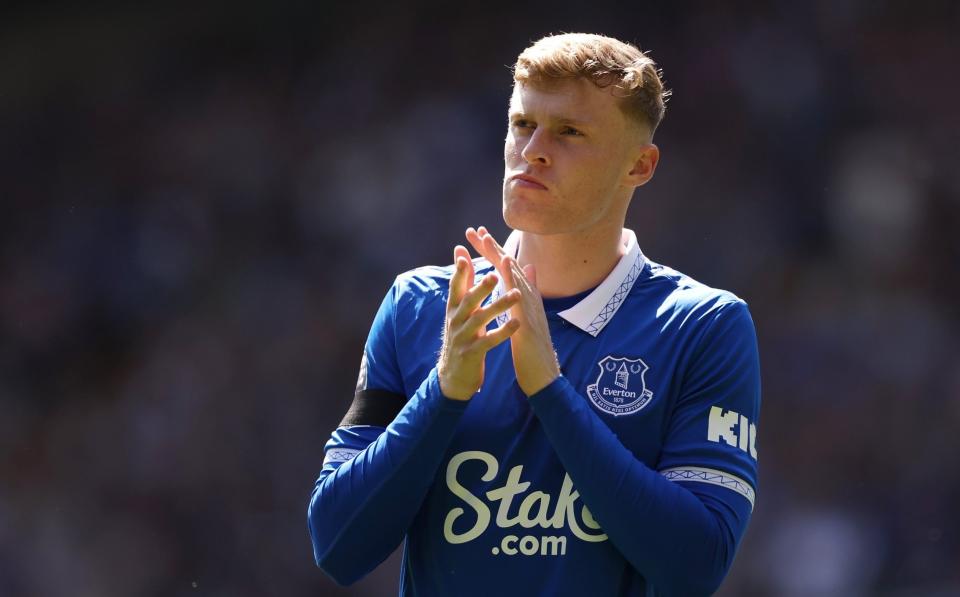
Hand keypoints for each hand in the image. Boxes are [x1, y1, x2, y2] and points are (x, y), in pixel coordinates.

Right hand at [438, 245, 521, 400]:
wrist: (454, 375)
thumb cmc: (462, 336)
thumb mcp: (460, 310)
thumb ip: (463, 282)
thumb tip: (460, 252)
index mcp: (454, 309)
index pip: (455, 286)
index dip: (459, 271)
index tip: (463, 254)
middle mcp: (455, 321)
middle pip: (468, 301)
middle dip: (481, 287)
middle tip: (494, 274)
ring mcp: (462, 338)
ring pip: (480, 319)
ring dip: (498, 306)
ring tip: (516, 296)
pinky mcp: (471, 354)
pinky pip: (488, 341)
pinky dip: (502, 332)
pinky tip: (516, 324)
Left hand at [465, 227, 560, 395]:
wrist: (543, 373)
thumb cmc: (532, 348)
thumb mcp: (527, 317)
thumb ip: (527, 293)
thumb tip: (530, 268)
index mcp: (524, 297)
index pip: (506, 270)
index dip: (493, 252)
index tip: (478, 236)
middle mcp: (529, 297)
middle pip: (509, 267)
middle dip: (492, 247)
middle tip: (476, 229)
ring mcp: (530, 307)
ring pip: (514, 277)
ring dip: (499, 256)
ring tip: (486, 238)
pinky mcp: (528, 318)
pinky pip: (519, 295)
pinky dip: (511, 277)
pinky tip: (503, 264)